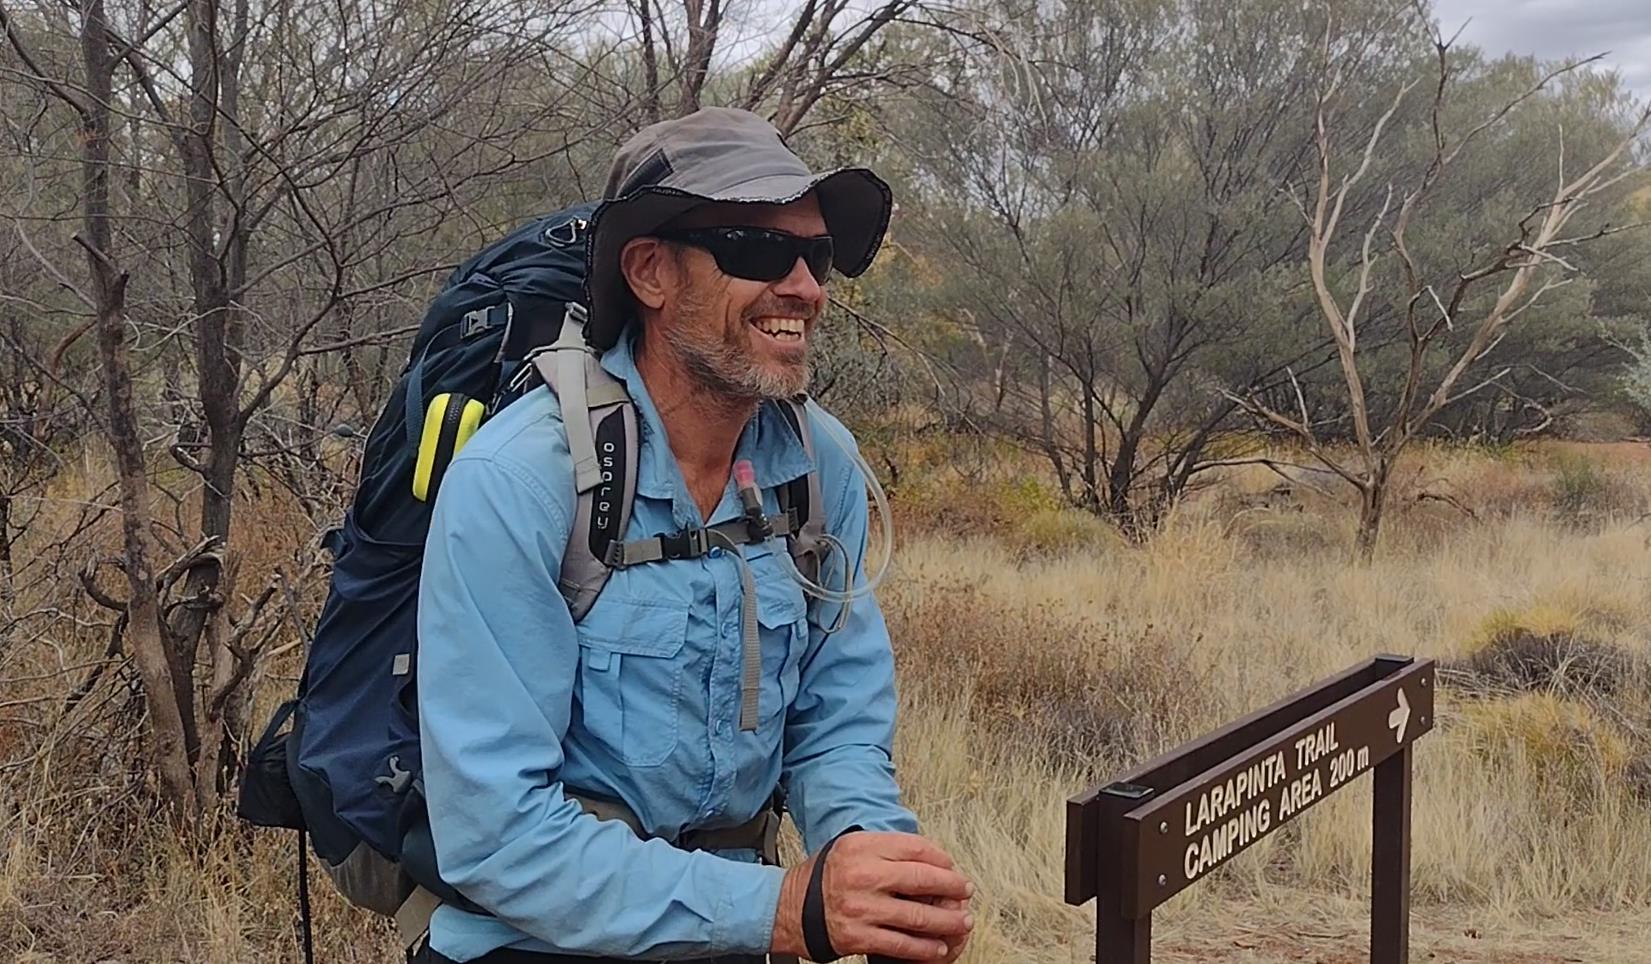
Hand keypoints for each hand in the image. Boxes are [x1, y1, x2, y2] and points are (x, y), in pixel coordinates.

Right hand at [770, 831, 973, 961]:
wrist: (791, 908)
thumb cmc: (825, 876)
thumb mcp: (850, 847)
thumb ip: (885, 848)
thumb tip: (930, 857)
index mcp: (861, 847)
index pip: (914, 848)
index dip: (941, 858)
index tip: (952, 866)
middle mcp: (862, 875)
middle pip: (922, 879)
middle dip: (951, 887)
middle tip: (965, 891)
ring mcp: (861, 908)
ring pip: (918, 916)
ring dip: (947, 920)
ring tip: (962, 921)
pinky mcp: (859, 936)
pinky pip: (902, 944)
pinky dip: (925, 948)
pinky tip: (938, 946)